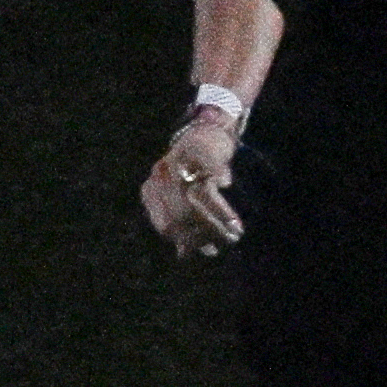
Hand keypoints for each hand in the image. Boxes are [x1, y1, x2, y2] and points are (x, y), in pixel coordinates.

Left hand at [141, 115, 243, 257]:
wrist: (205, 131)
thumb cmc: (194, 170)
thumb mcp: (183, 196)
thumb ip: (181, 223)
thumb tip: (184, 255)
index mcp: (151, 189)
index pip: (166, 226)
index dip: (186, 241)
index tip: (207, 251)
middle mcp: (161, 176)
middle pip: (181, 216)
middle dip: (205, 234)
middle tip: (227, 242)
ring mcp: (180, 163)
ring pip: (197, 201)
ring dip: (218, 220)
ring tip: (235, 232)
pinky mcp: (200, 153)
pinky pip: (211, 183)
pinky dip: (223, 200)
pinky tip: (233, 212)